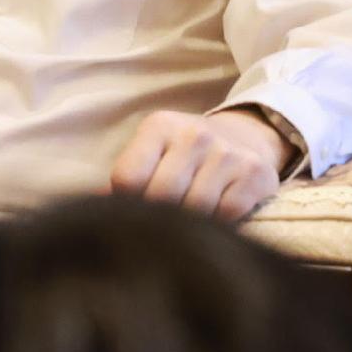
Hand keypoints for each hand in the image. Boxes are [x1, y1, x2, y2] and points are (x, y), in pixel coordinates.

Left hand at [109, 107, 291, 220]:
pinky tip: (216, 214)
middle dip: (159, 217)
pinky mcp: (256, 174)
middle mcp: (195, 135)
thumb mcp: (152, 153)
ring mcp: (228, 154)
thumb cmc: (184, 154)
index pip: (127, 178)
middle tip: (163, 222)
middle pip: (161, 197)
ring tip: (190, 217)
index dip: (127, 203)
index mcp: (159, 127)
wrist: (245, 137)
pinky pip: (227, 215)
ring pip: (196, 209)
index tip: (135, 209)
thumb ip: (125, 179)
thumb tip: (95, 207)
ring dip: (191, 223)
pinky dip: (219, 224)